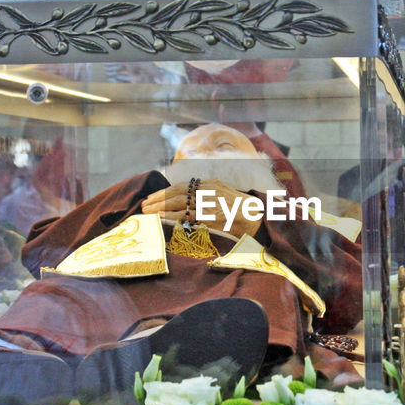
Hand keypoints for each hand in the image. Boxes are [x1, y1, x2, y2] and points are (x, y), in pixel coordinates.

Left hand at [140, 178, 262, 236]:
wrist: (260, 219)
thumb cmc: (243, 211)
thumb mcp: (226, 194)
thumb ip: (209, 194)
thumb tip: (190, 201)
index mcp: (212, 184)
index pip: (183, 185)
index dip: (165, 191)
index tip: (153, 197)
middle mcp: (209, 191)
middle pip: (177, 193)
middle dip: (158, 199)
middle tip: (144, 205)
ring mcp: (209, 203)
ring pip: (178, 204)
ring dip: (160, 208)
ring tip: (147, 213)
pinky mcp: (209, 217)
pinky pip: (185, 216)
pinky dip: (170, 217)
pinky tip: (160, 219)